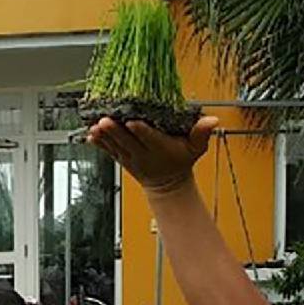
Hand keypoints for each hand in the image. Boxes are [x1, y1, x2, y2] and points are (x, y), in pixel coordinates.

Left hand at [85, 114, 219, 195]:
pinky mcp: (122, 159)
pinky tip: (90, 135)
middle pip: (127, 141)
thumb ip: (202, 133)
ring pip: (115, 146)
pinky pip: (109, 151)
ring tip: (94, 126)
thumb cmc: (181, 160)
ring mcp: (130, 157)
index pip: (150, 138)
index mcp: (161, 148)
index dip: (141, 131)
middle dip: (115, 131)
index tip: (133, 122)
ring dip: (104, 137)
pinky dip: (100, 144)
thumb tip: (213, 120)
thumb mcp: (196, 148)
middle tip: (105, 120)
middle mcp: (143, 154)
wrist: (167, 184)